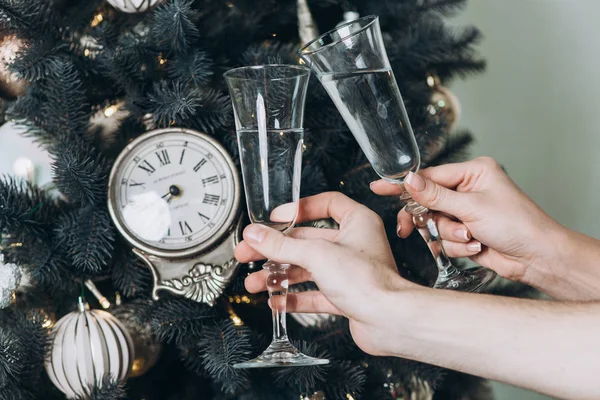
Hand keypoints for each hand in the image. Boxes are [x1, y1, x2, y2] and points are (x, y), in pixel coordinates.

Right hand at [234, 192, 417, 355]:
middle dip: (276, 249)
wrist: (389, 321)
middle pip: (308, 240)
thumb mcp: (316, 255)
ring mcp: (349, 272)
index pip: (326, 204)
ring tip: (255, 282)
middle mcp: (355, 245)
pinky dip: (294, 297)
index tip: (277, 217)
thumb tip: (256, 234)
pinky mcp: (346, 296)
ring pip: (307, 269)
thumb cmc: (369, 281)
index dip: (299, 208)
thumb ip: (282, 245)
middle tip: (250, 252)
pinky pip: (314, 294)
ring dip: (279, 276)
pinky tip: (276, 301)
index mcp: (357, 222)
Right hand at [370, 157, 564, 283]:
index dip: (404, 184)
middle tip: (409, 228)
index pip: (429, 176)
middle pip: (427, 201)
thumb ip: (435, 195)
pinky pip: (445, 238)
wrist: (538, 258)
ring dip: (449, 234)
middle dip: (426, 218)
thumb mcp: (472, 207)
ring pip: (435, 223)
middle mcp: (468, 190)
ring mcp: (467, 212)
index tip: (379, 186)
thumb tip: (409, 180)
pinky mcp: (466, 233)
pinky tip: (476, 248)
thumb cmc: (517, 225)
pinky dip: (457, 245)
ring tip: (471, 238)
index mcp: (474, 173)